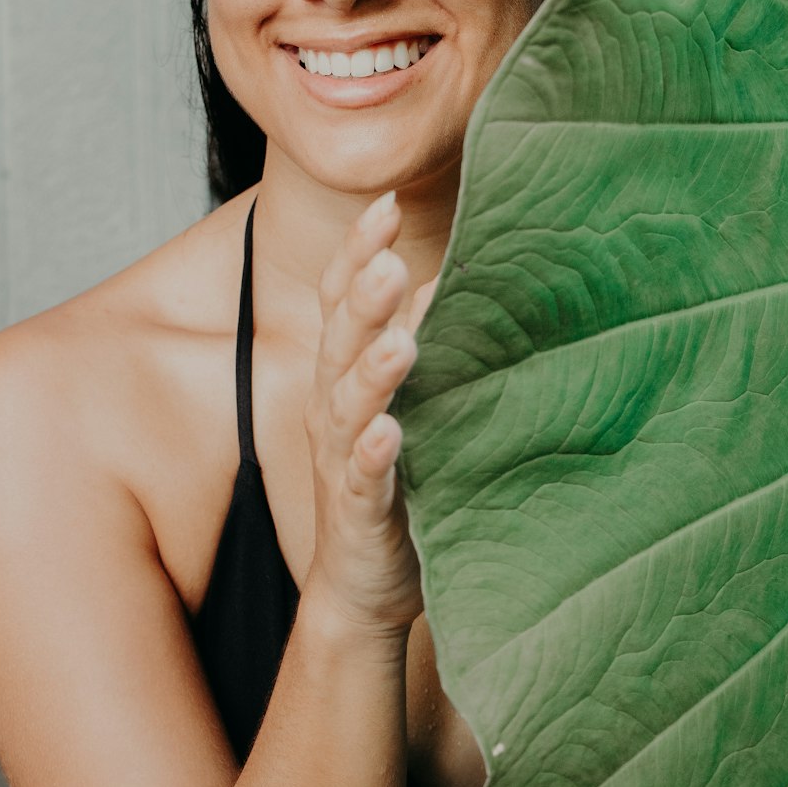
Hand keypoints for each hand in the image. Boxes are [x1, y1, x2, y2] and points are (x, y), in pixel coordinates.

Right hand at [302, 192, 432, 640]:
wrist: (362, 583)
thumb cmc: (392, 474)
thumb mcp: (407, 394)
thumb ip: (418, 334)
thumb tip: (453, 270)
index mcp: (343, 369)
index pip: (342, 296)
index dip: (358, 249)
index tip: (384, 203)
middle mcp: (334, 406)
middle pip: (340, 338)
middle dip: (363, 296)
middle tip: (389, 256)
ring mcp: (343, 458)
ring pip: (349, 405)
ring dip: (372, 370)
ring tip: (400, 342)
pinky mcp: (358, 512)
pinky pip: (362, 480)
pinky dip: (374, 454)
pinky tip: (391, 434)